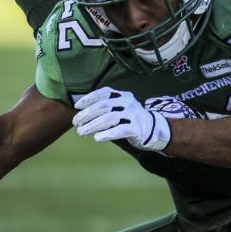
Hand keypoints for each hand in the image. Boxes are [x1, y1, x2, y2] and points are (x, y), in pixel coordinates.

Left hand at [73, 88, 195, 151]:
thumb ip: (105, 108)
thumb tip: (82, 113)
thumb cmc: (130, 119)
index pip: (103, 93)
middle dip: (87, 114)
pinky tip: (97, 138)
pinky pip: (120, 130)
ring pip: (110, 118)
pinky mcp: (137, 128)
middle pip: (104, 106)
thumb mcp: (120, 108)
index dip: (89, 99)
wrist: (153, 129)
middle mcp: (128, 102)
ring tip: (82, 132)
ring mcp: (133, 114)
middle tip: (76, 123)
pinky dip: (107, 134)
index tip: (76, 107)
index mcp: (123, 95)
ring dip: (93, 125)